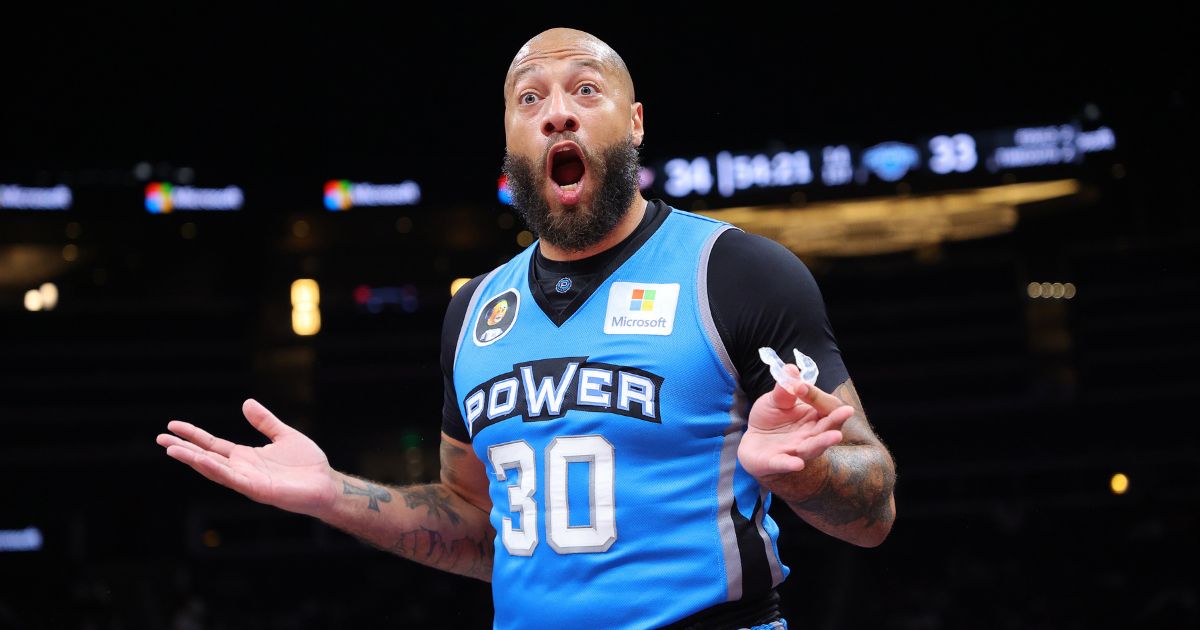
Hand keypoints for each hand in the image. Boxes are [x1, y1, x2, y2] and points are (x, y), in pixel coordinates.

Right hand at [156, 399, 337, 517]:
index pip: (212, 445)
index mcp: (246, 457)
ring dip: (193, 460)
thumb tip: (246, 403)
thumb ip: (265, 422)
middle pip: (206, 457)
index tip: (172, 426)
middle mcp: (242, 469)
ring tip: (171, 449)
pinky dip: (216, 470)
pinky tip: (201, 460)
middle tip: (159, 439)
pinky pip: (233, 479)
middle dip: (183, 449)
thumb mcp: (284, 435)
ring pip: (214, 469)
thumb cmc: (308, 465)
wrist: (327, 484)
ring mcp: (248, 481)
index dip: (193, 435)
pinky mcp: (258, 490)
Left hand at [737, 364, 855, 478]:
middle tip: (847, 411)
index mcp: (813, 419)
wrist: (753, 443)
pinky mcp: (775, 462)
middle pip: (826, 429)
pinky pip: (784, 464)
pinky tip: (797, 464)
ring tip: (835, 437)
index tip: (801, 386)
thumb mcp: (776, 400)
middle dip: (836, 420)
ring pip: (812, 448)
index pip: (826, 408)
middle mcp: (809, 436)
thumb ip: (785, 389)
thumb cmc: (772, 421)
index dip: (817, 397)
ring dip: (823, 442)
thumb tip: (791, 369)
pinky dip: (790, 464)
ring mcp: (794, 451)